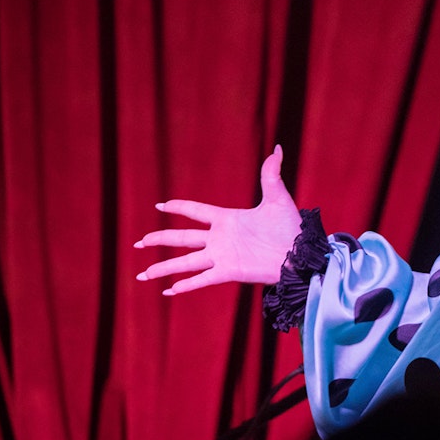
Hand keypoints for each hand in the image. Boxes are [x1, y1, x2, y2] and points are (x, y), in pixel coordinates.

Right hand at [134, 145, 302, 294]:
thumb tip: (278, 148)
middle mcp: (220, 238)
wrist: (301, 253)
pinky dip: (185, 285)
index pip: (196, 211)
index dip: (178, 207)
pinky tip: (168, 292)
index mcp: (227, 219)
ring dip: (163, 268)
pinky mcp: (228, 272)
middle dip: (159, 239)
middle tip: (139, 242)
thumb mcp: (278, 198)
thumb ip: (271, 175)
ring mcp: (222, 256)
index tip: (159, 206)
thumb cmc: (291, 227)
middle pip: (181, 238)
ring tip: (142, 274)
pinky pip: (201, 279)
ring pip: (185, 262)